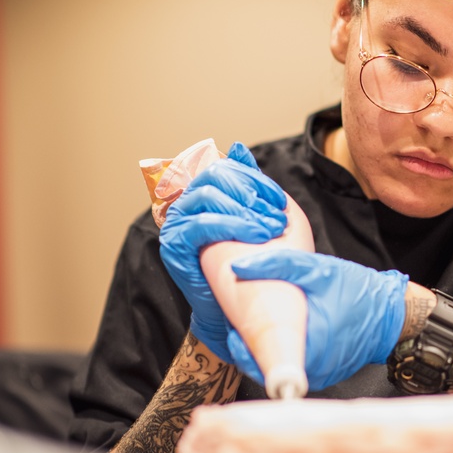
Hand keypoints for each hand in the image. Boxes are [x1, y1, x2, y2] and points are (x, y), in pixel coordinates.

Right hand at [159, 142, 287, 361]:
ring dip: (245, 210)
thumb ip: (246, 183)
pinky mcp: (173, 245)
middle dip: (250, 193)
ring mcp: (176, 223)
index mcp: (203, 192)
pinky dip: (231, 226)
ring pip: (207, 196)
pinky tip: (255, 237)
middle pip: (214, 175)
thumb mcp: (256, 216)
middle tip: (277, 216)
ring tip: (270, 229)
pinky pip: (200, 224)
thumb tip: (237, 148)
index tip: (279, 201)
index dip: (255, 180)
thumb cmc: (251, 259)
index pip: (226, 168)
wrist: (239, 304)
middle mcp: (185, 202)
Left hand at [228, 250, 407, 390]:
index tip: (232, 332)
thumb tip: (238, 268)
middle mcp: (314, 368)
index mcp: (309, 345)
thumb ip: (279, 264)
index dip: (241, 349)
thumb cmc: (358, 292)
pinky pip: (297, 369)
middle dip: (250, 348)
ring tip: (256, 331)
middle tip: (239, 326)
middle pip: (267, 367)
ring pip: (281, 369)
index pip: (261, 359)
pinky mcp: (326, 375)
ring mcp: (320, 375)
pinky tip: (280, 338)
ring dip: (267, 353)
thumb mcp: (319, 270)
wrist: (391, 314)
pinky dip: (287, 356)